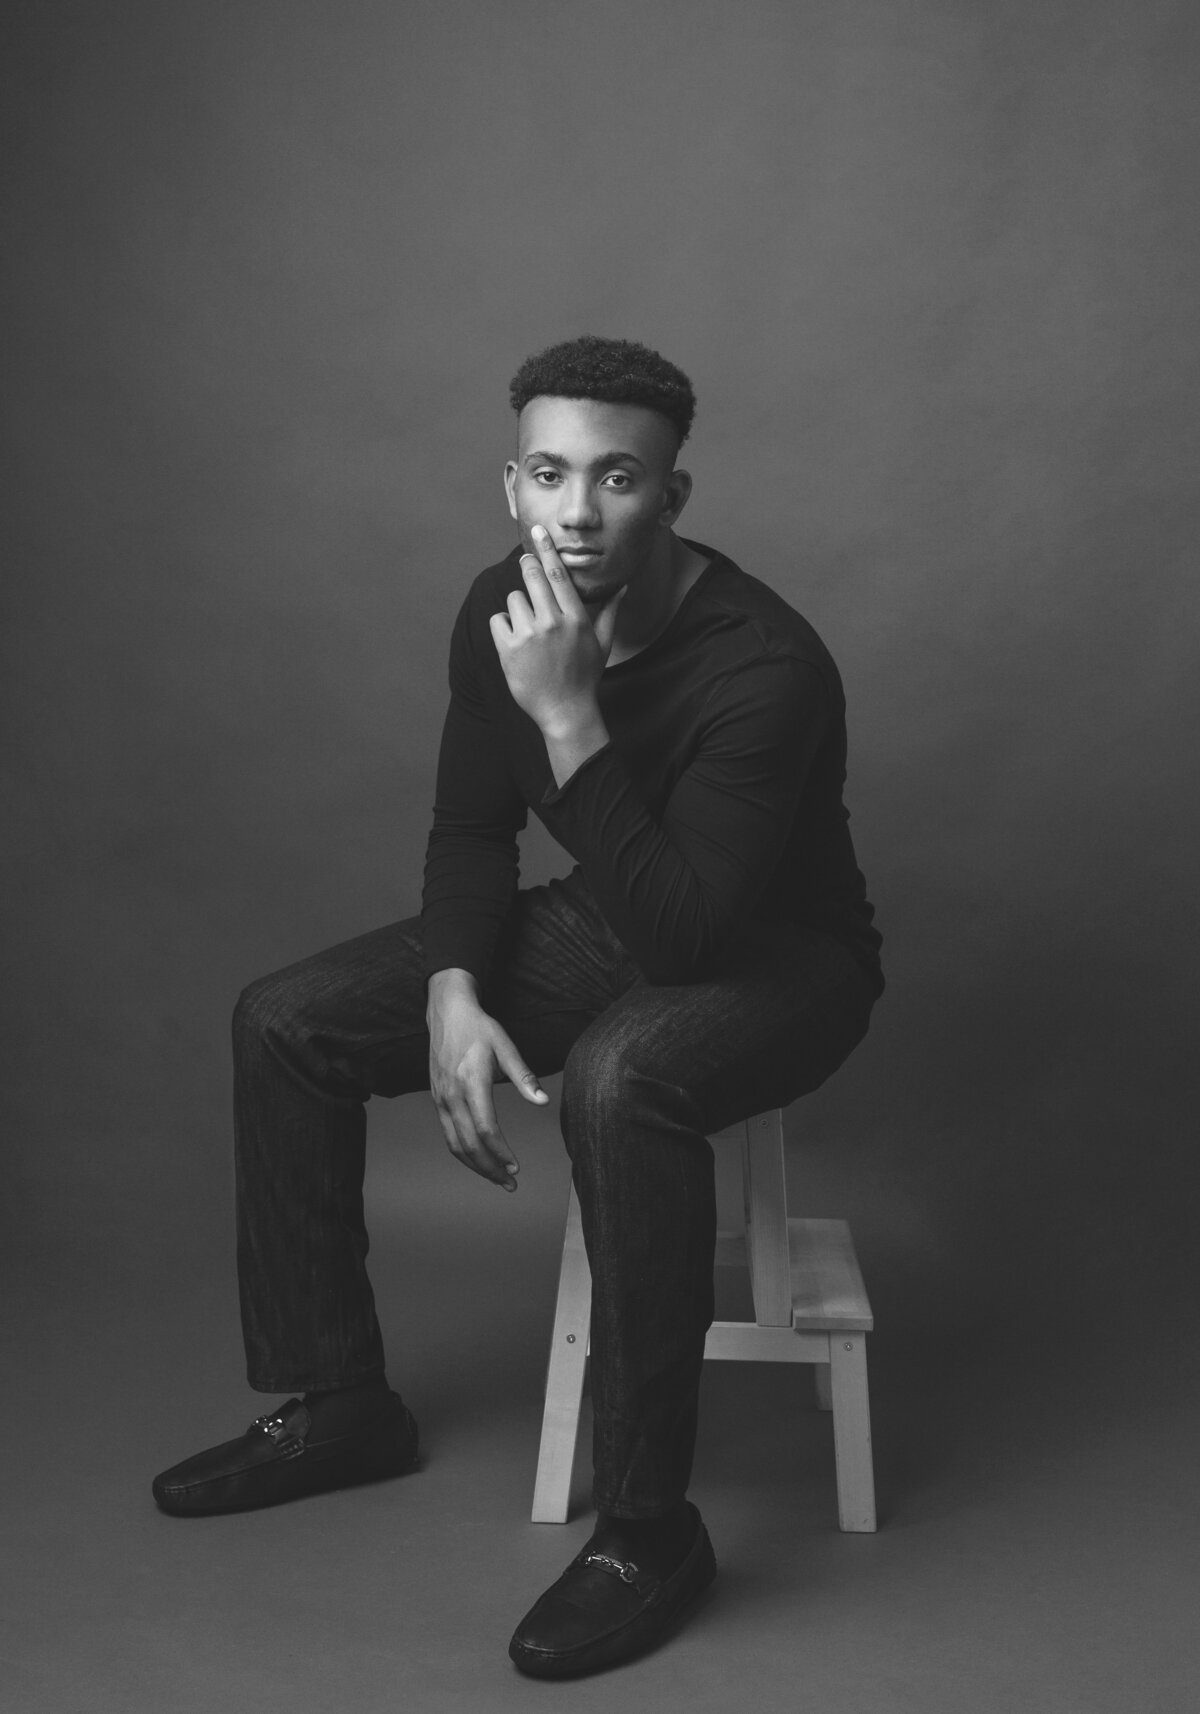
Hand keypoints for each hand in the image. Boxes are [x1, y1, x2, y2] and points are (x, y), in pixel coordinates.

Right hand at [426, 969, 548, 1190]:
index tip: (516, 1166)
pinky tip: (480, 1160)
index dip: (501, 1152)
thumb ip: (524, 1076)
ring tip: (497, 1179)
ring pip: (455, 1145)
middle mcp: (452, 1094)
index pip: (485, 1128)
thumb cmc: (479, 1028)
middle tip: (511, 1183)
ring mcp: (441, 1099)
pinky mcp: (437, 1100)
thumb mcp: (506, 1046)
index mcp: (471, 1081)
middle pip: (469, 1144)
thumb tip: (543, 1101)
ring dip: (476, 1167)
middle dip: (491, 1169)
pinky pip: (448, 1135)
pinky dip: (464, 1153)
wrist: (447, 1013)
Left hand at [489, 525, 624, 734]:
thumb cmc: (585, 676)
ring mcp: (530, 636)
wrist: (565, 711)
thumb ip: (610, 612)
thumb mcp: (602, 644)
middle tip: (527, 563)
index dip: (548, 550)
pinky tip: (515, 642)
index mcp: (576, 619)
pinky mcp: (509, 650)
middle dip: (528, 566)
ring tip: (529, 628)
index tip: (539, 532)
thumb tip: (622, 587)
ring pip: (514, 598)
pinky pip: (498, 620)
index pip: (558, 575)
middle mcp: (553, 623)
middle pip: (532, 576)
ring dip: (519, 607)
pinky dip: (503, 627)